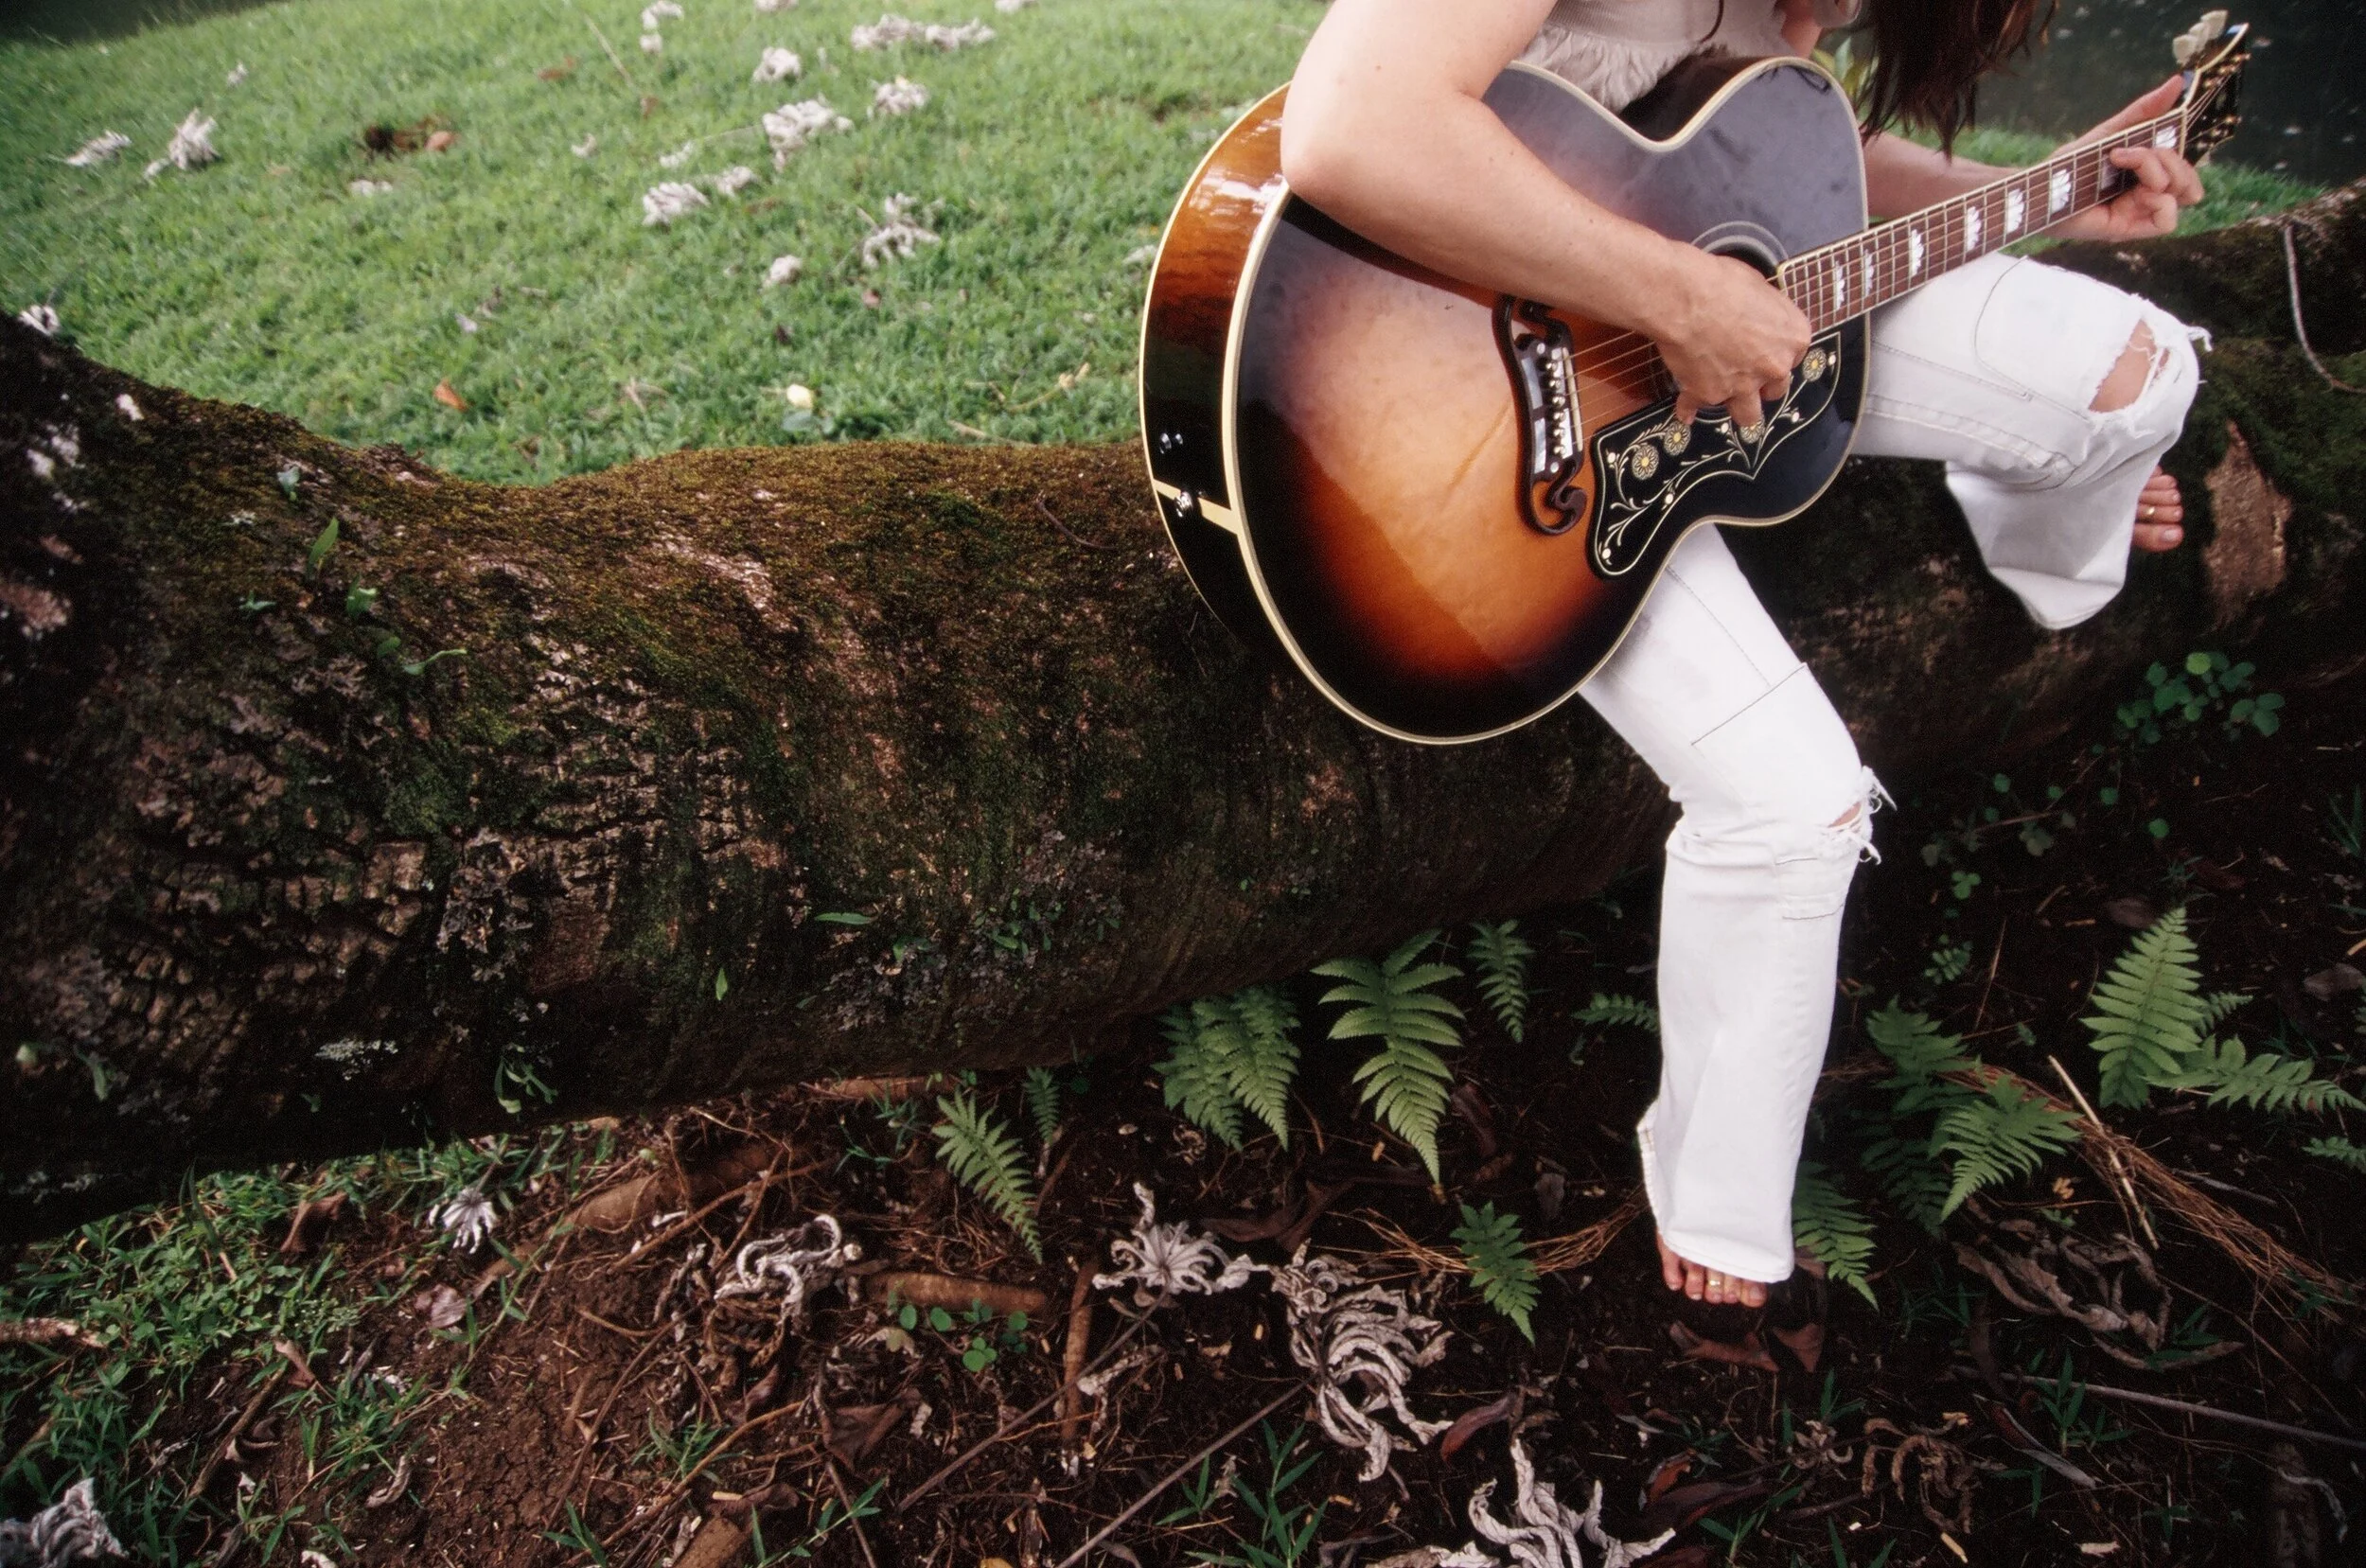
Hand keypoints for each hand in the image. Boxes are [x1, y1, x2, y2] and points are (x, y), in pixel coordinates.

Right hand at [1654, 247, 1811, 428]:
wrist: (1686, 298)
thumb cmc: (1723, 283)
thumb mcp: (1759, 286)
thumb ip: (1765, 313)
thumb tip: (1756, 314)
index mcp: (1793, 338)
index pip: (1793, 359)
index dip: (1776, 356)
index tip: (1763, 353)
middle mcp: (1773, 367)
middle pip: (1774, 391)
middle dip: (1761, 384)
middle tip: (1745, 373)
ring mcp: (1742, 385)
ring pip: (1748, 415)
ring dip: (1737, 407)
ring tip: (1724, 399)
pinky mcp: (1708, 394)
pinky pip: (1695, 407)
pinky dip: (1689, 407)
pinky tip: (1686, 409)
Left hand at [2050, 77, 2205, 242]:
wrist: (2041, 186)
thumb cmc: (2071, 164)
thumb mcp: (2113, 132)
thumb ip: (2145, 111)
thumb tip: (2178, 81)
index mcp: (2146, 178)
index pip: (2186, 173)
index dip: (2179, 158)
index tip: (2148, 142)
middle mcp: (2146, 198)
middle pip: (2188, 182)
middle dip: (2168, 159)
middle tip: (2128, 154)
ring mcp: (2138, 214)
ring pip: (2181, 196)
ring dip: (2159, 172)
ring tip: (2123, 165)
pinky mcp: (2128, 229)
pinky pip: (2167, 222)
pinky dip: (2159, 201)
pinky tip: (2135, 194)